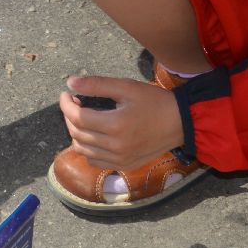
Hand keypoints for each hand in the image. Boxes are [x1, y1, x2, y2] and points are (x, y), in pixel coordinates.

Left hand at [58, 74, 184, 170]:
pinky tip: (92, 135)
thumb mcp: (127, 87)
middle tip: (74, 103)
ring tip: (82, 118)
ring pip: (82, 149)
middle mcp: (115, 146)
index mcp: (115, 125)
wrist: (181, 123)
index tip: (65, 94)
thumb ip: (97, 84)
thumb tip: (70, 83)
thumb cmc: (155, 101)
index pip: (78, 117)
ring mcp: (119, 159)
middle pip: (77, 133)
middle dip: (69, 116)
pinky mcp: (124, 165)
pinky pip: (95, 161)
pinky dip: (87, 149)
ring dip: (76, 133)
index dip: (66, 104)